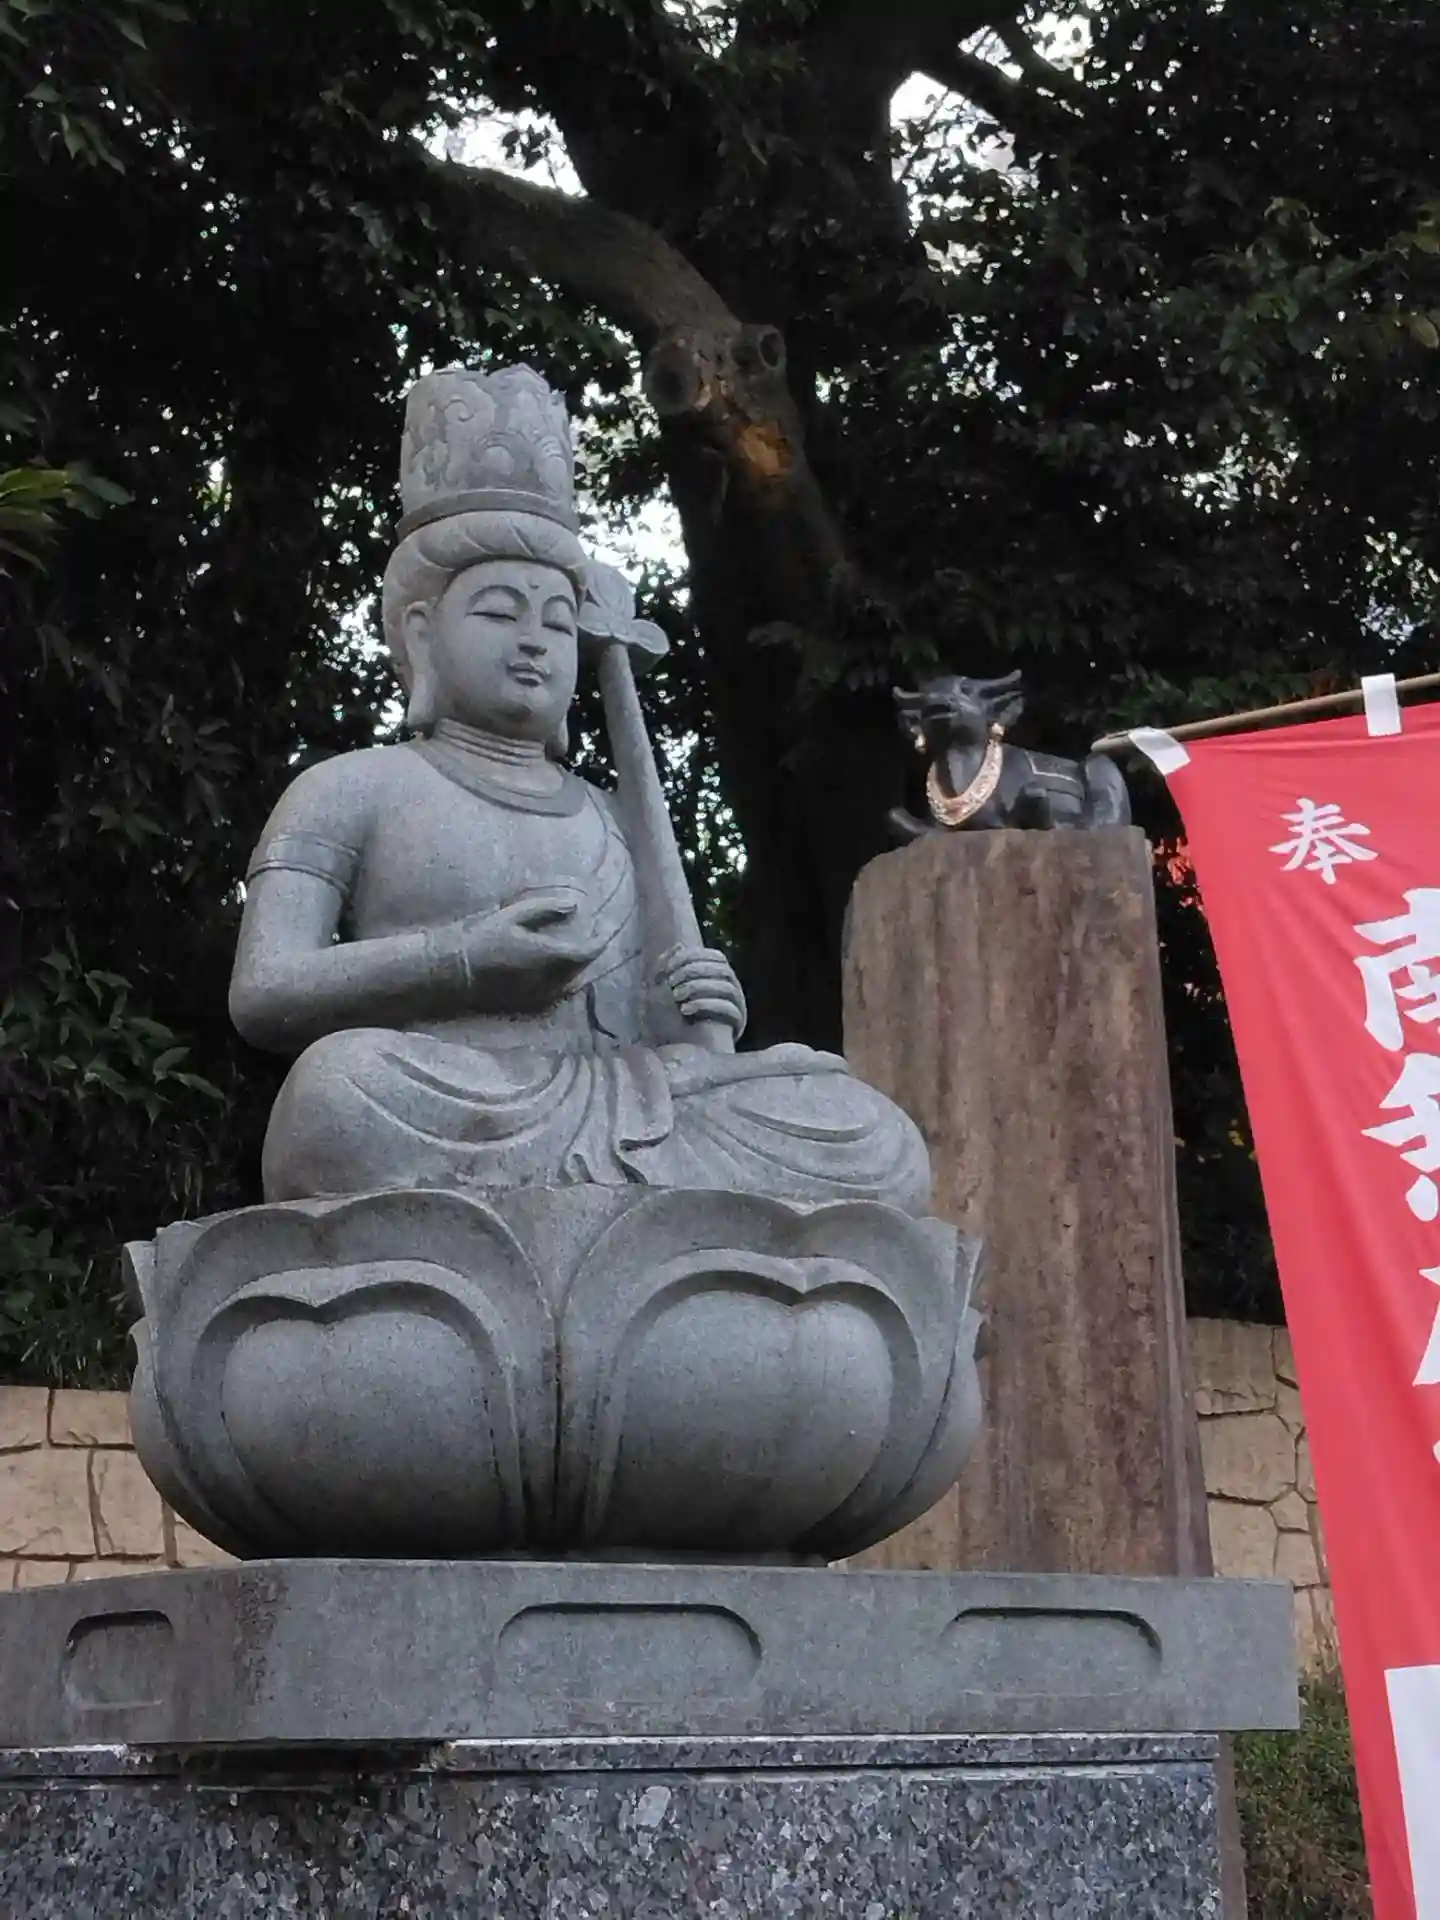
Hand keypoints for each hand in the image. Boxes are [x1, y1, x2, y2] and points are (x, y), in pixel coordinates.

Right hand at [454, 890, 607, 1006]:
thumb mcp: (513, 916)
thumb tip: (574, 905)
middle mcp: (548, 979)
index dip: (599, 941)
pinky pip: (556, 995)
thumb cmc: (484, 938)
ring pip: (570, 984)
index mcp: (546, 955)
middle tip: (590, 937)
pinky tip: (560, 973)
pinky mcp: (528, 1005)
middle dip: (587, 953)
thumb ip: (546, 910)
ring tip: (576, 954)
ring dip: (577, 969)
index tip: (603, 929)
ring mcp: (539, 995)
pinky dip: (564, 983)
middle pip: (580, 969)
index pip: (586, 952)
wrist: (455, 971)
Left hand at [657, 944, 746, 1036]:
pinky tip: (685, 1010)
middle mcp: (731, 989)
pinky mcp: (735, 1024)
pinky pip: (729, 1009)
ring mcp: (736, 1006)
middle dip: (693, 972)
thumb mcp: (662, 990)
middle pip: (723, 969)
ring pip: (727, 987)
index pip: (715, 956)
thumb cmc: (668, 1021)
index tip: (668, 966)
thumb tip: (678, 946)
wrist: (675, 1054)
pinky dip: (706, 1005)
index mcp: (718, 977)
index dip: (692, 956)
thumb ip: (669, 967)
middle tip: (671, 982)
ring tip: (676, 996)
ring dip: (699, 987)